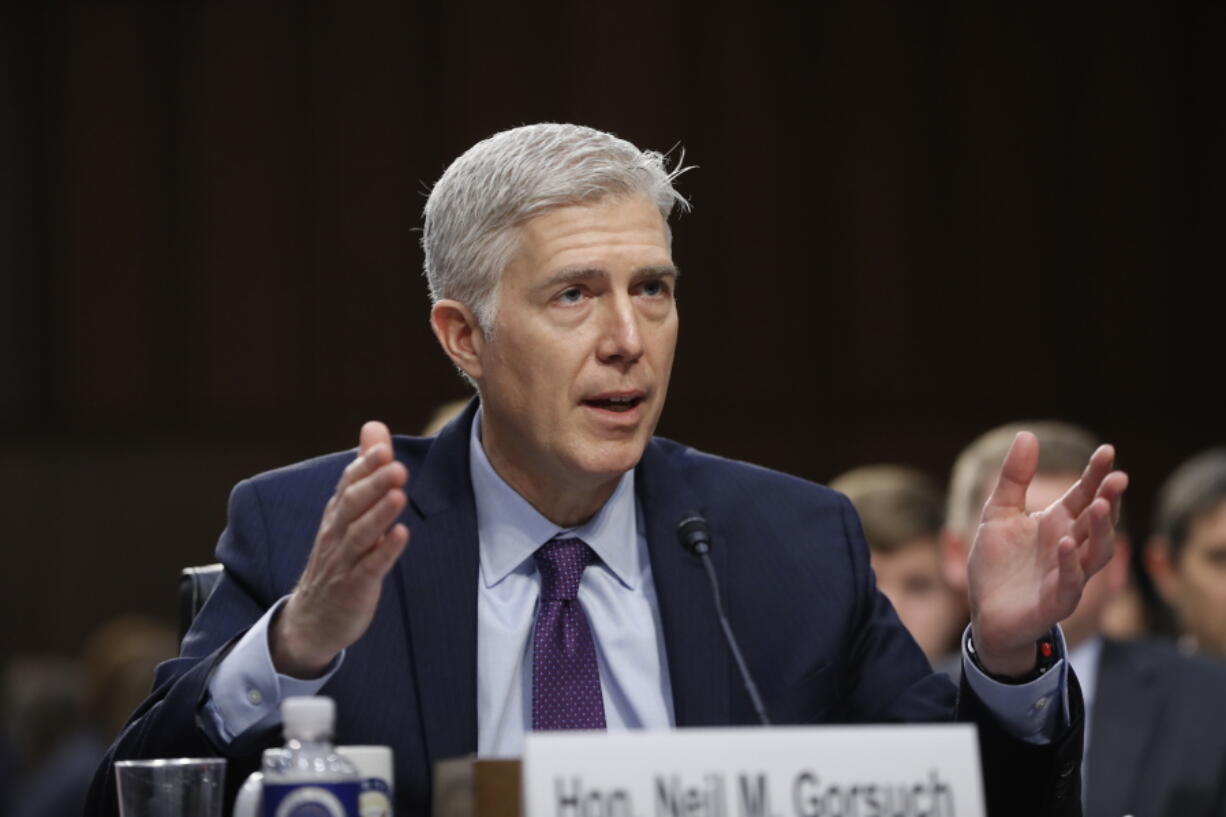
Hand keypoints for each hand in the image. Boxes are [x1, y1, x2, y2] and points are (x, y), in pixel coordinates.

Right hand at [272, 421, 409, 677]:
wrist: (313, 620)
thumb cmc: (338, 559)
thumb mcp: (349, 513)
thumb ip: (365, 470)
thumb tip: (374, 427)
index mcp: (336, 515)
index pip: (347, 483)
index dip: (364, 465)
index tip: (382, 447)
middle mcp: (336, 534)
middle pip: (352, 505)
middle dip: (373, 484)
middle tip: (396, 466)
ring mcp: (343, 562)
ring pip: (360, 534)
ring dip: (380, 514)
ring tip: (399, 494)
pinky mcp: (354, 588)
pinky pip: (370, 567)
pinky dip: (385, 552)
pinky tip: (401, 536)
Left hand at [967, 431, 1127, 676]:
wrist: (985, 614)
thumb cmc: (997, 566)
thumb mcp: (998, 513)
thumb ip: (1014, 478)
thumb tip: (1028, 435)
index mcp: (1057, 524)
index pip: (1083, 495)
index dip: (1095, 475)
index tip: (1106, 450)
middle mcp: (1068, 547)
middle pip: (1096, 521)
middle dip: (1109, 499)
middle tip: (1118, 477)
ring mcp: (1066, 575)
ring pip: (1094, 552)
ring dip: (1101, 530)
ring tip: (1102, 505)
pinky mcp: (1055, 602)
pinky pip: (1069, 583)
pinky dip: (1068, 564)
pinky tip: (1064, 544)